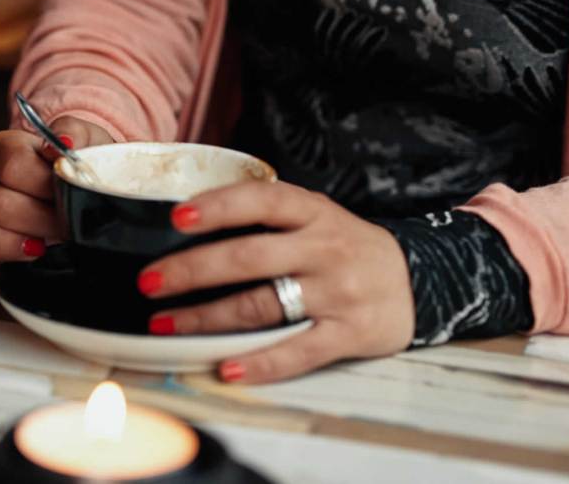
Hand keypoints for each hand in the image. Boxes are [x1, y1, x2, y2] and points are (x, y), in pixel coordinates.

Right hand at [0, 117, 110, 284]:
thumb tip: (62, 145)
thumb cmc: (77, 171)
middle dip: (40, 221)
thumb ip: (76, 135)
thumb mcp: (87, 143)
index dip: (44, 184)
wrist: (77, 196)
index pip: (12, 164)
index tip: (68, 194)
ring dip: (4, 245)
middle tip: (67, 226)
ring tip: (36, 249)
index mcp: (4, 149)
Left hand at [139, 181, 414, 383]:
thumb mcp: (314, 217)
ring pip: (262, 306)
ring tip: (165, 324)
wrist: (420, 280)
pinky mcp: (349, 333)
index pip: (261, 201)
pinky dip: (259, 362)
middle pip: (249, 257)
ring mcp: (339, 292)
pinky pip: (298, 351)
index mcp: (313, 212)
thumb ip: (265, 219)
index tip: (177, 218)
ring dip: (206, 318)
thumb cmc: (344, 247)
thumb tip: (187, 221)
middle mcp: (325, 248)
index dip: (218, 207)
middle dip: (191, 270)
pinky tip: (225, 366)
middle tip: (148, 282)